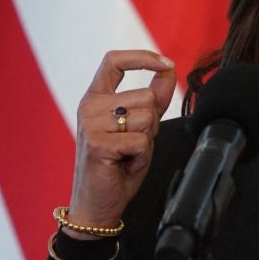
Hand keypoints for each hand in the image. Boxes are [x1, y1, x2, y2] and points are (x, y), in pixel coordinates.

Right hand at [67, 50, 175, 235]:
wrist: (99, 202)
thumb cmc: (119, 164)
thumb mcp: (140, 126)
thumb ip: (154, 97)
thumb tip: (169, 68)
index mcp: (96, 97)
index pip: (114, 60)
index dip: (143, 58)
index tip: (167, 64)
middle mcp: (89, 106)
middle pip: (146, 96)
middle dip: (151, 123)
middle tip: (133, 143)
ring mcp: (90, 124)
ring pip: (146, 117)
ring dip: (146, 141)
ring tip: (128, 154)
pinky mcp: (97, 144)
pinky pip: (142, 141)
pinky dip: (142, 157)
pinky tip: (125, 165)